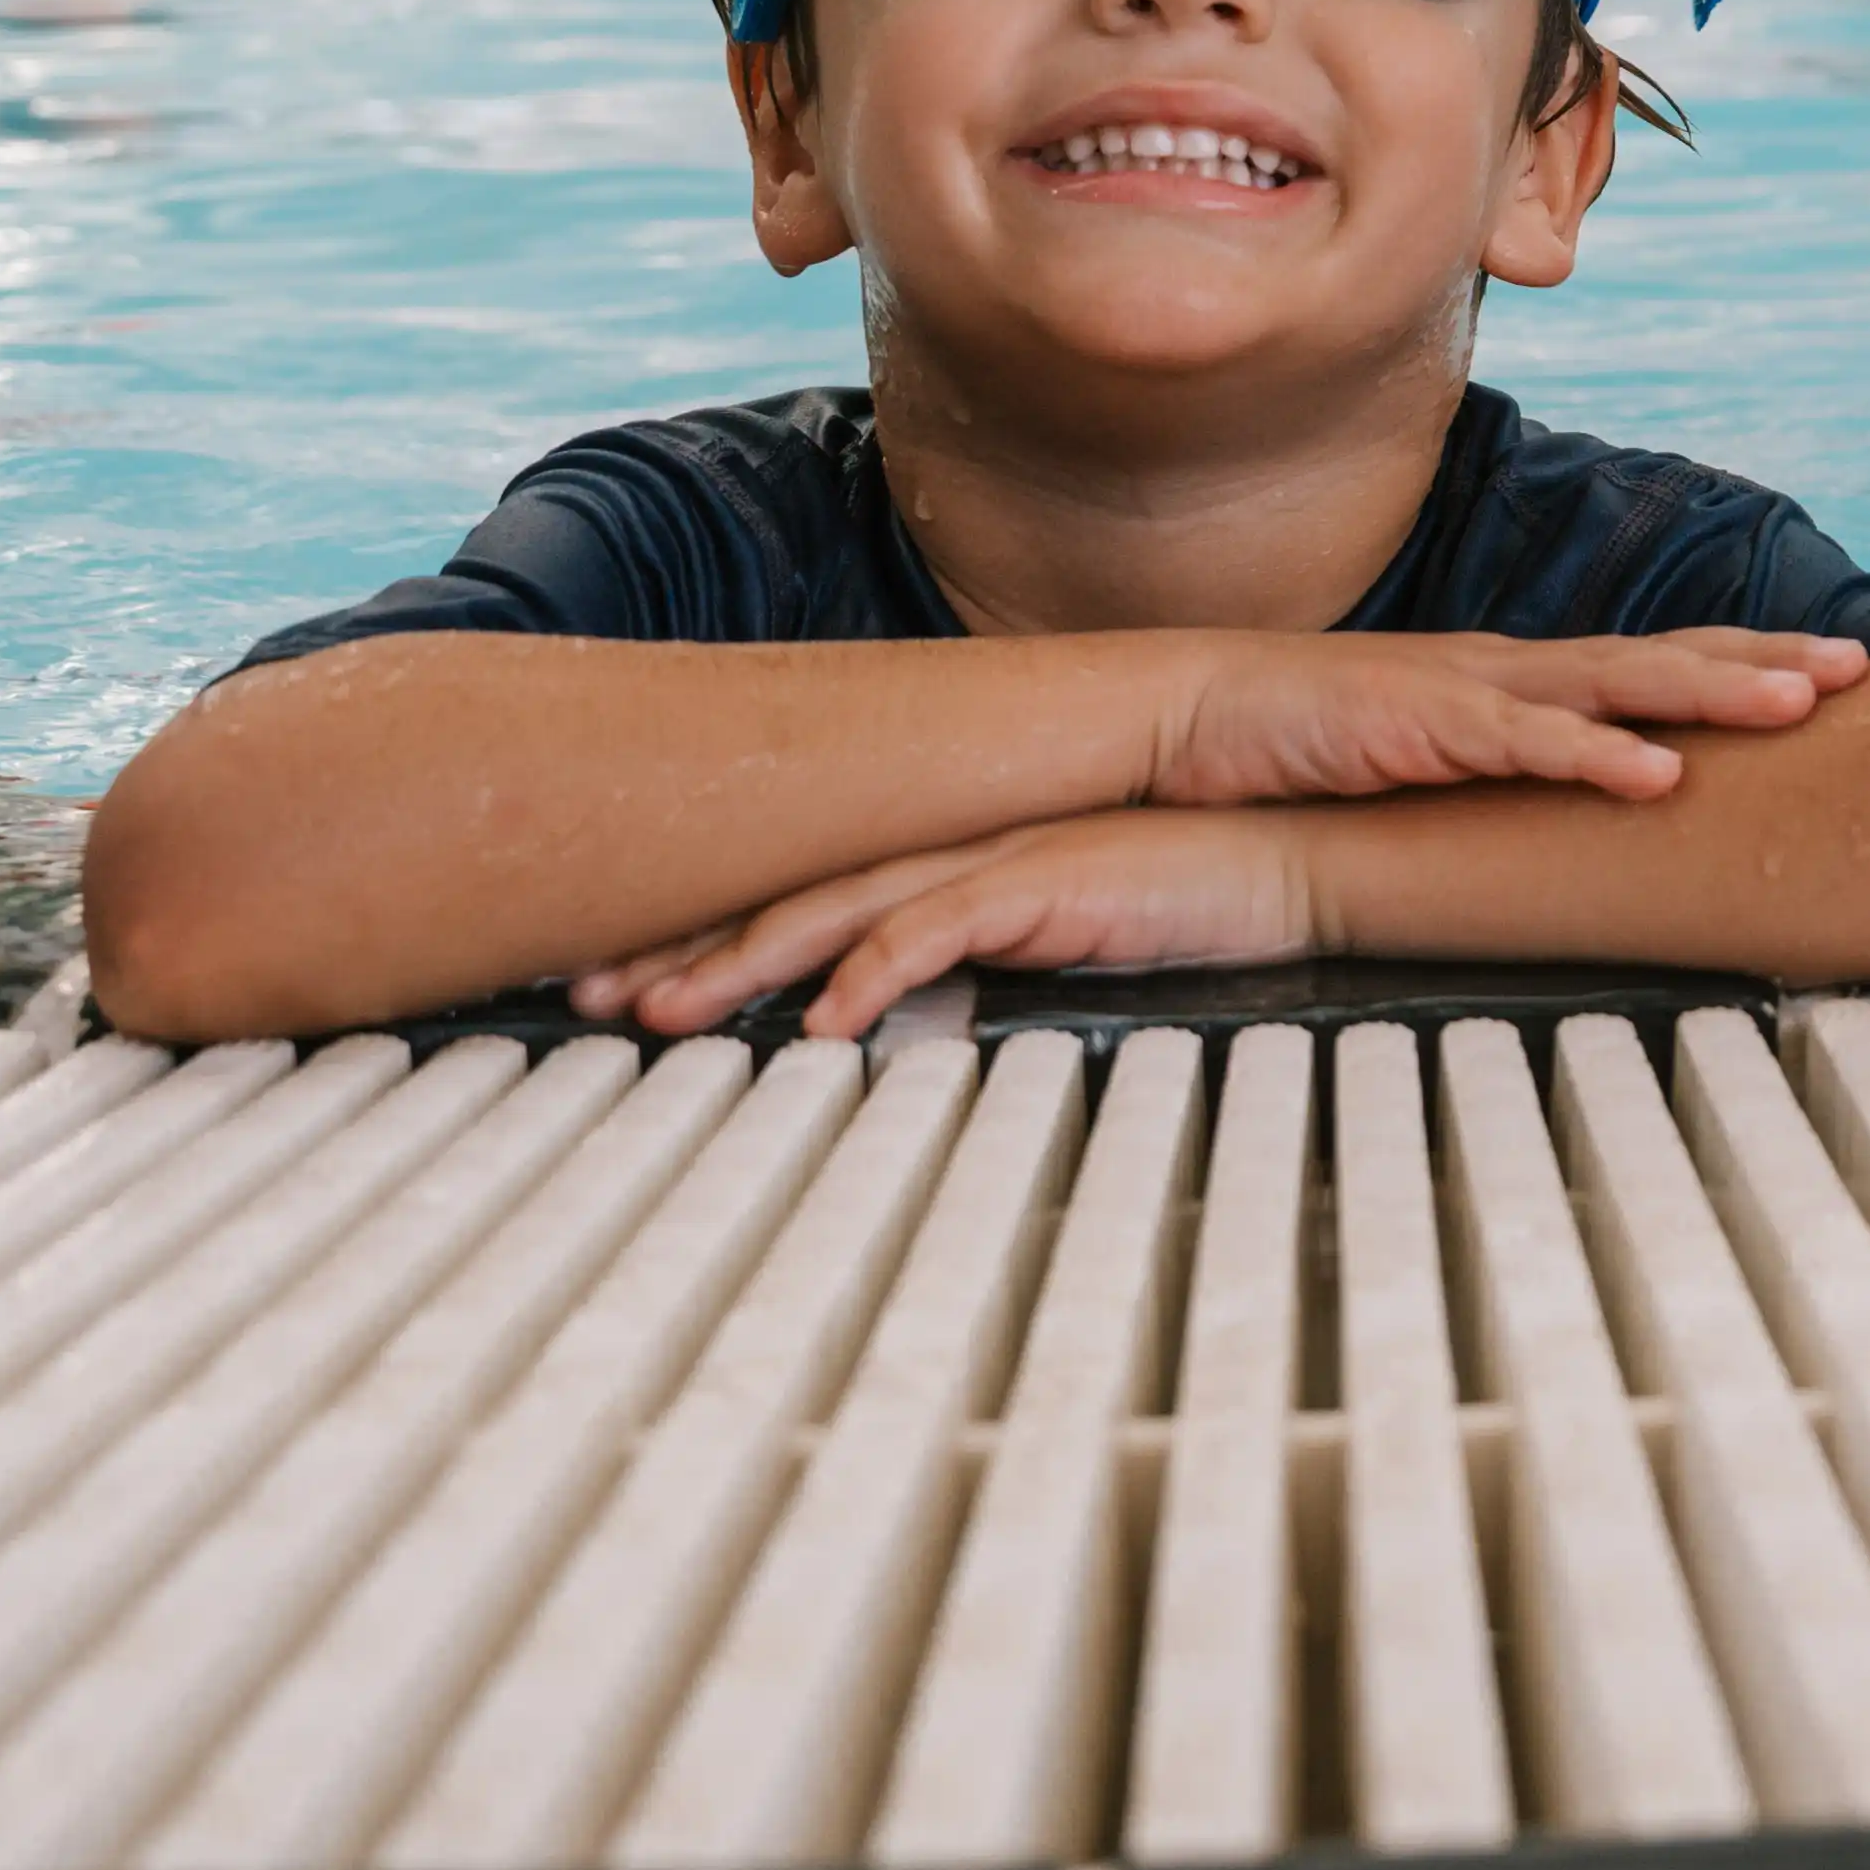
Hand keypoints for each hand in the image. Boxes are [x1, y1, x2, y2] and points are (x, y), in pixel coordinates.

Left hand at [591, 812, 1327, 1038]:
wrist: (1286, 860)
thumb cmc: (1175, 901)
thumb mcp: (1041, 939)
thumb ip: (960, 964)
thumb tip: (878, 1019)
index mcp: (940, 857)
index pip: (796, 892)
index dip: (701, 931)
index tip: (620, 979)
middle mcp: (949, 845)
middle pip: (785, 893)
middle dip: (678, 943)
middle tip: (584, 992)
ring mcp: (994, 856)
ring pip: (835, 909)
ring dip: (742, 963)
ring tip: (661, 1014)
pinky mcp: (1047, 879)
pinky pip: (940, 928)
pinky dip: (874, 973)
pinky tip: (825, 1024)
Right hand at [1148, 625, 1865, 808]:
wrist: (1195, 716)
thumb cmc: (1312, 742)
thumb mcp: (1433, 755)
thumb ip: (1504, 767)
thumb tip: (1580, 796)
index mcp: (1521, 679)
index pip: (1655, 660)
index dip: (1745, 660)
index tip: (1834, 668)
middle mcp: (1513, 671)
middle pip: (1664, 655)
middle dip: (1765, 658)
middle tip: (1862, 664)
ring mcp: (1471, 691)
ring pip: (1617, 683)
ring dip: (1713, 690)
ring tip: (1802, 702)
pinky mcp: (1422, 725)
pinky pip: (1525, 743)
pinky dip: (1597, 755)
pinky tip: (1660, 772)